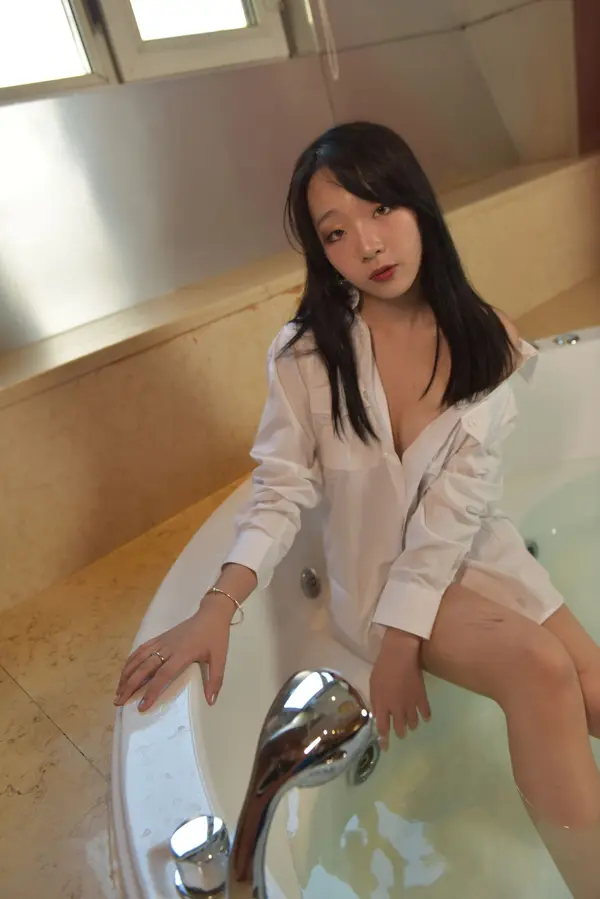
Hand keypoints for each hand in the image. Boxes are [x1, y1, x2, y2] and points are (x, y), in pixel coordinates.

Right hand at [114, 593, 233, 711]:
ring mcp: (162, 642)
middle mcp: (168, 648)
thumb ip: (215, 680)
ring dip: (126, 674)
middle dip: (130, 685)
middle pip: (144, 668)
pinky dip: (131, 660)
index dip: (151, 691)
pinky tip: (125, 670)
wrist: (211, 614)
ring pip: (139, 658)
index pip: (162, 675)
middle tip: (119, 701)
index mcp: (182, 654)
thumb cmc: (215, 637)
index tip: (142, 706)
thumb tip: (211, 701)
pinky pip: (142, 649)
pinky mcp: (160, 637)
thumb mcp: (220, 659)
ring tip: (118, 690)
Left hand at [370, 627, 430, 749]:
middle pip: (399, 728)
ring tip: (411, 725)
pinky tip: (425, 718)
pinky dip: (425, 717)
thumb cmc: (382, 667)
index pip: (382, 728)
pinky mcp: (421, 697)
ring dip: (411, 725)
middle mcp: (396, 709)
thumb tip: (378, 712)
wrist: (399, 655)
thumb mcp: (373, 685)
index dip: (384, 740)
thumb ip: (376, 701)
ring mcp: (410, 704)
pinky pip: (426, 713)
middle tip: (401, 733)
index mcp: (381, 705)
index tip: (385, 747)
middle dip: (400, 732)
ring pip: (413, 723)